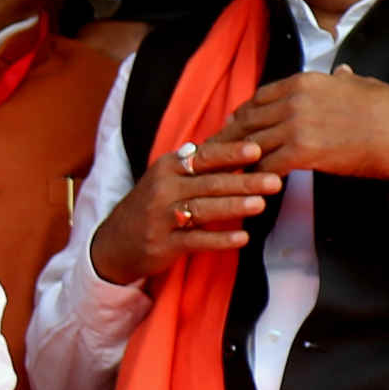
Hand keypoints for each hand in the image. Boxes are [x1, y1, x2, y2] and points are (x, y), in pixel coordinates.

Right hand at [88, 133, 282, 284]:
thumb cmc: (151, 206)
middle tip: (274, 181)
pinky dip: (220, 239)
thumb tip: (236, 145)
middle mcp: (163, 189)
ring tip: (262, 204)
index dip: (230, 153)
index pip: (203, 157)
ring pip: (203, 209)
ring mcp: (161, 217)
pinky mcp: (163, 244)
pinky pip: (195, 241)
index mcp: (167, 167)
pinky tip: (242, 239)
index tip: (257, 150)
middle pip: (209, 183)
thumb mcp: (167, 179)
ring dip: (234, 207)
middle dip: (244, 181)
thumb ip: (197, 165)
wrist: (114, 243)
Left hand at [210, 71, 388, 187]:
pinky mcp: (301, 152)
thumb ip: (344, 80)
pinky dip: (255, 175)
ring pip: (252, 143)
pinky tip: (250, 185)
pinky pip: (267, 164)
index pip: (260, 97)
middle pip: (248, 119)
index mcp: (305, 82)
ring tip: (221, 174)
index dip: (243, 113)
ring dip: (236, 160)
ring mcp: (295, 126)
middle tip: (214, 152)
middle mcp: (294, 100)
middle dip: (229, 137)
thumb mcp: (363, 85)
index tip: (233, 125)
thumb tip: (343, 72)